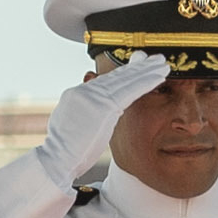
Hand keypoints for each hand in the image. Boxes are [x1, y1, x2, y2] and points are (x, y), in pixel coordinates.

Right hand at [33, 52, 172, 181]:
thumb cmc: (66, 153)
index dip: (123, 73)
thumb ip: (83, 115)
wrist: (57, 160)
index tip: (136, 66)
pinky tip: (159, 76)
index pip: (104, 82)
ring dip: (146, 71)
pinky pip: (130, 91)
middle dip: (136, 66)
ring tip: (161, 64)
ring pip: (125, 80)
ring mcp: (93, 97)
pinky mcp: (103, 106)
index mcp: (76, 95)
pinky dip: (146, 82)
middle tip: (153, 58)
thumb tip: (93, 114)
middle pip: (115, 76)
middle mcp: (84, 92)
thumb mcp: (72, 128)